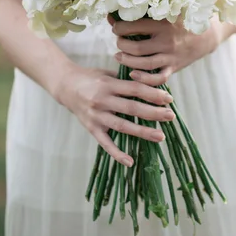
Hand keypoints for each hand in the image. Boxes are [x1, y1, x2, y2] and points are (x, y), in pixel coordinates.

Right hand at [54, 63, 175, 165]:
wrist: (65, 85)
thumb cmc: (92, 78)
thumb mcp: (108, 73)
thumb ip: (127, 79)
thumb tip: (153, 84)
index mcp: (108, 84)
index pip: (135, 89)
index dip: (152, 94)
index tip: (169, 98)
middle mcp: (101, 100)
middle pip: (131, 108)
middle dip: (153, 112)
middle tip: (171, 116)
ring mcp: (96, 116)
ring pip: (122, 126)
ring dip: (143, 132)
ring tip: (160, 136)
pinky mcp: (91, 128)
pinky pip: (105, 144)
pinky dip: (117, 154)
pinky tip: (130, 162)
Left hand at [110, 17, 222, 85]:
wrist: (207, 34)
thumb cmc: (182, 20)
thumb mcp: (167, 12)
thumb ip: (143, 12)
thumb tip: (114, 15)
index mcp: (164, 23)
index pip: (133, 27)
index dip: (119, 28)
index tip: (116, 28)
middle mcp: (167, 41)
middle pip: (136, 47)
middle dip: (121, 45)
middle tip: (119, 42)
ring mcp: (171, 56)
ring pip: (144, 64)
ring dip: (127, 61)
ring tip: (119, 56)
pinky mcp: (175, 66)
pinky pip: (158, 78)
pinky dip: (144, 79)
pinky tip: (133, 73)